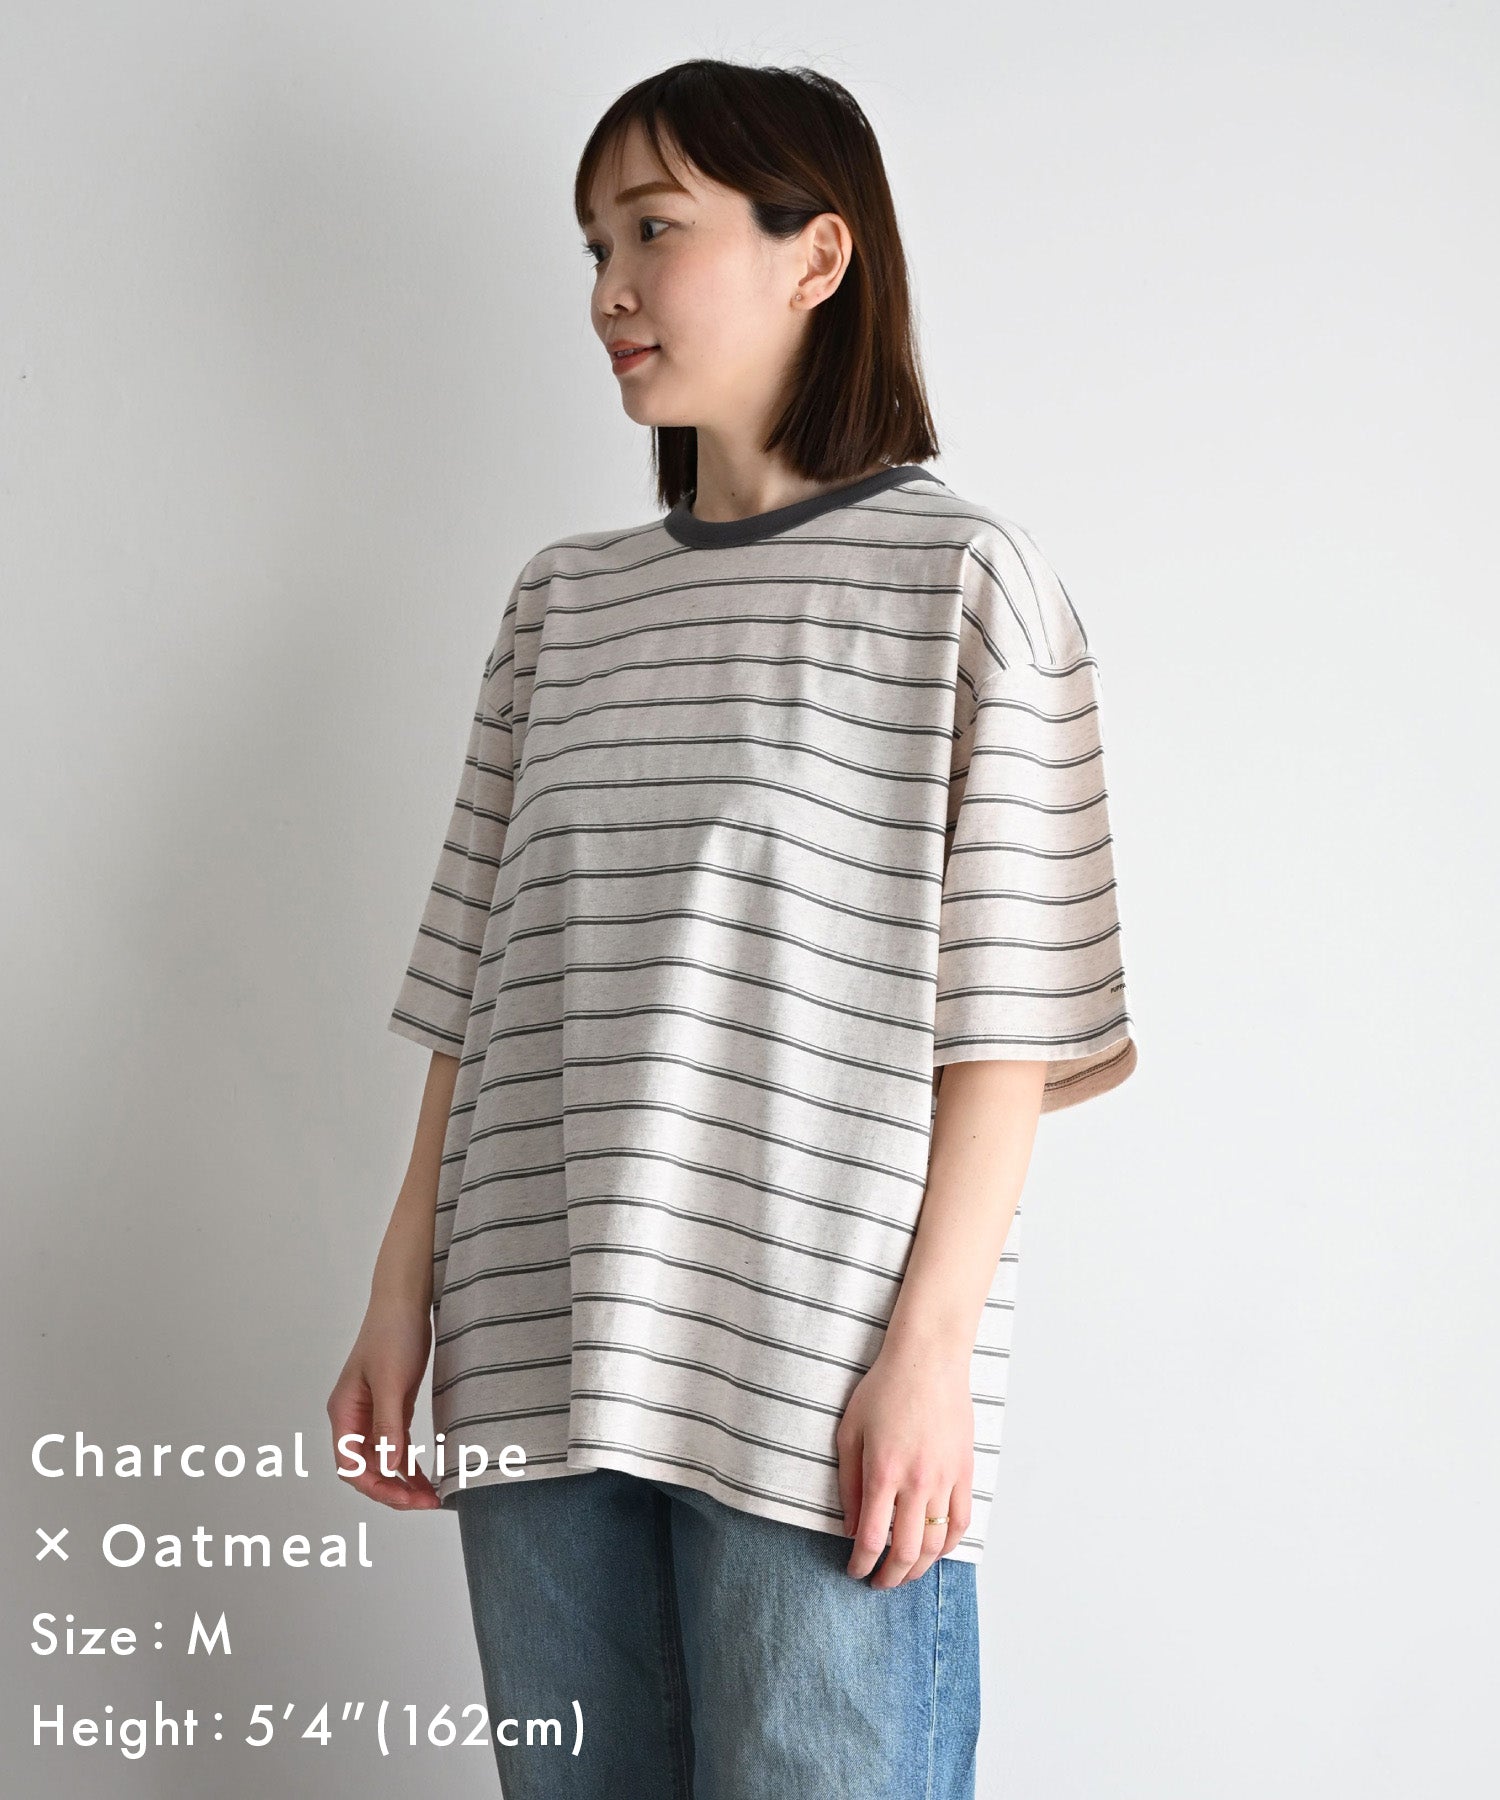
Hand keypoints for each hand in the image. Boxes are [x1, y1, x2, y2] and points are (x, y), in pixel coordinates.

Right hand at [326, 1291, 442, 1509]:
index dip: (377, 1487)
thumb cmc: (392, 1332)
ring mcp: (373, 1414)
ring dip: (403, 1482)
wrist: (406, 1301)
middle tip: (426, 1503)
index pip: (352, 1465)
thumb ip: (388, 1424)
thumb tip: (390, 1466)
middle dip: (393, 1490)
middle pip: (366, 1469)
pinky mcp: (392, 1407)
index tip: (406, 1498)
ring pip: (383, 1461)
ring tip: (431, 1500)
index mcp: (344, 1412)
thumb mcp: (392, 1380)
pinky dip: (409, 1465)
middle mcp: (354, 1418)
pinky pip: (397, 1446)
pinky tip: (426, 1481)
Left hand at [835, 1332, 973, 1585]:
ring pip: (937, 1544)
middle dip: (890, 1577)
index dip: (861, 1564)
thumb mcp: (850, 1431)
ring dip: (919, 1568)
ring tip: (904, 1574)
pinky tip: (936, 1551)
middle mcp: (917, 1482)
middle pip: (906, 1551)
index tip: (855, 1572)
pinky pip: (962, 1522)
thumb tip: (850, 1529)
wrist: (928, 1360)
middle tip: (878, 1583)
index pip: (872, 1539)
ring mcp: (945, 1479)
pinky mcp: (965, 1472)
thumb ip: (848, 1484)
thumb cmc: (883, 1390)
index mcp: (883, 1472)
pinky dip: (950, 1545)